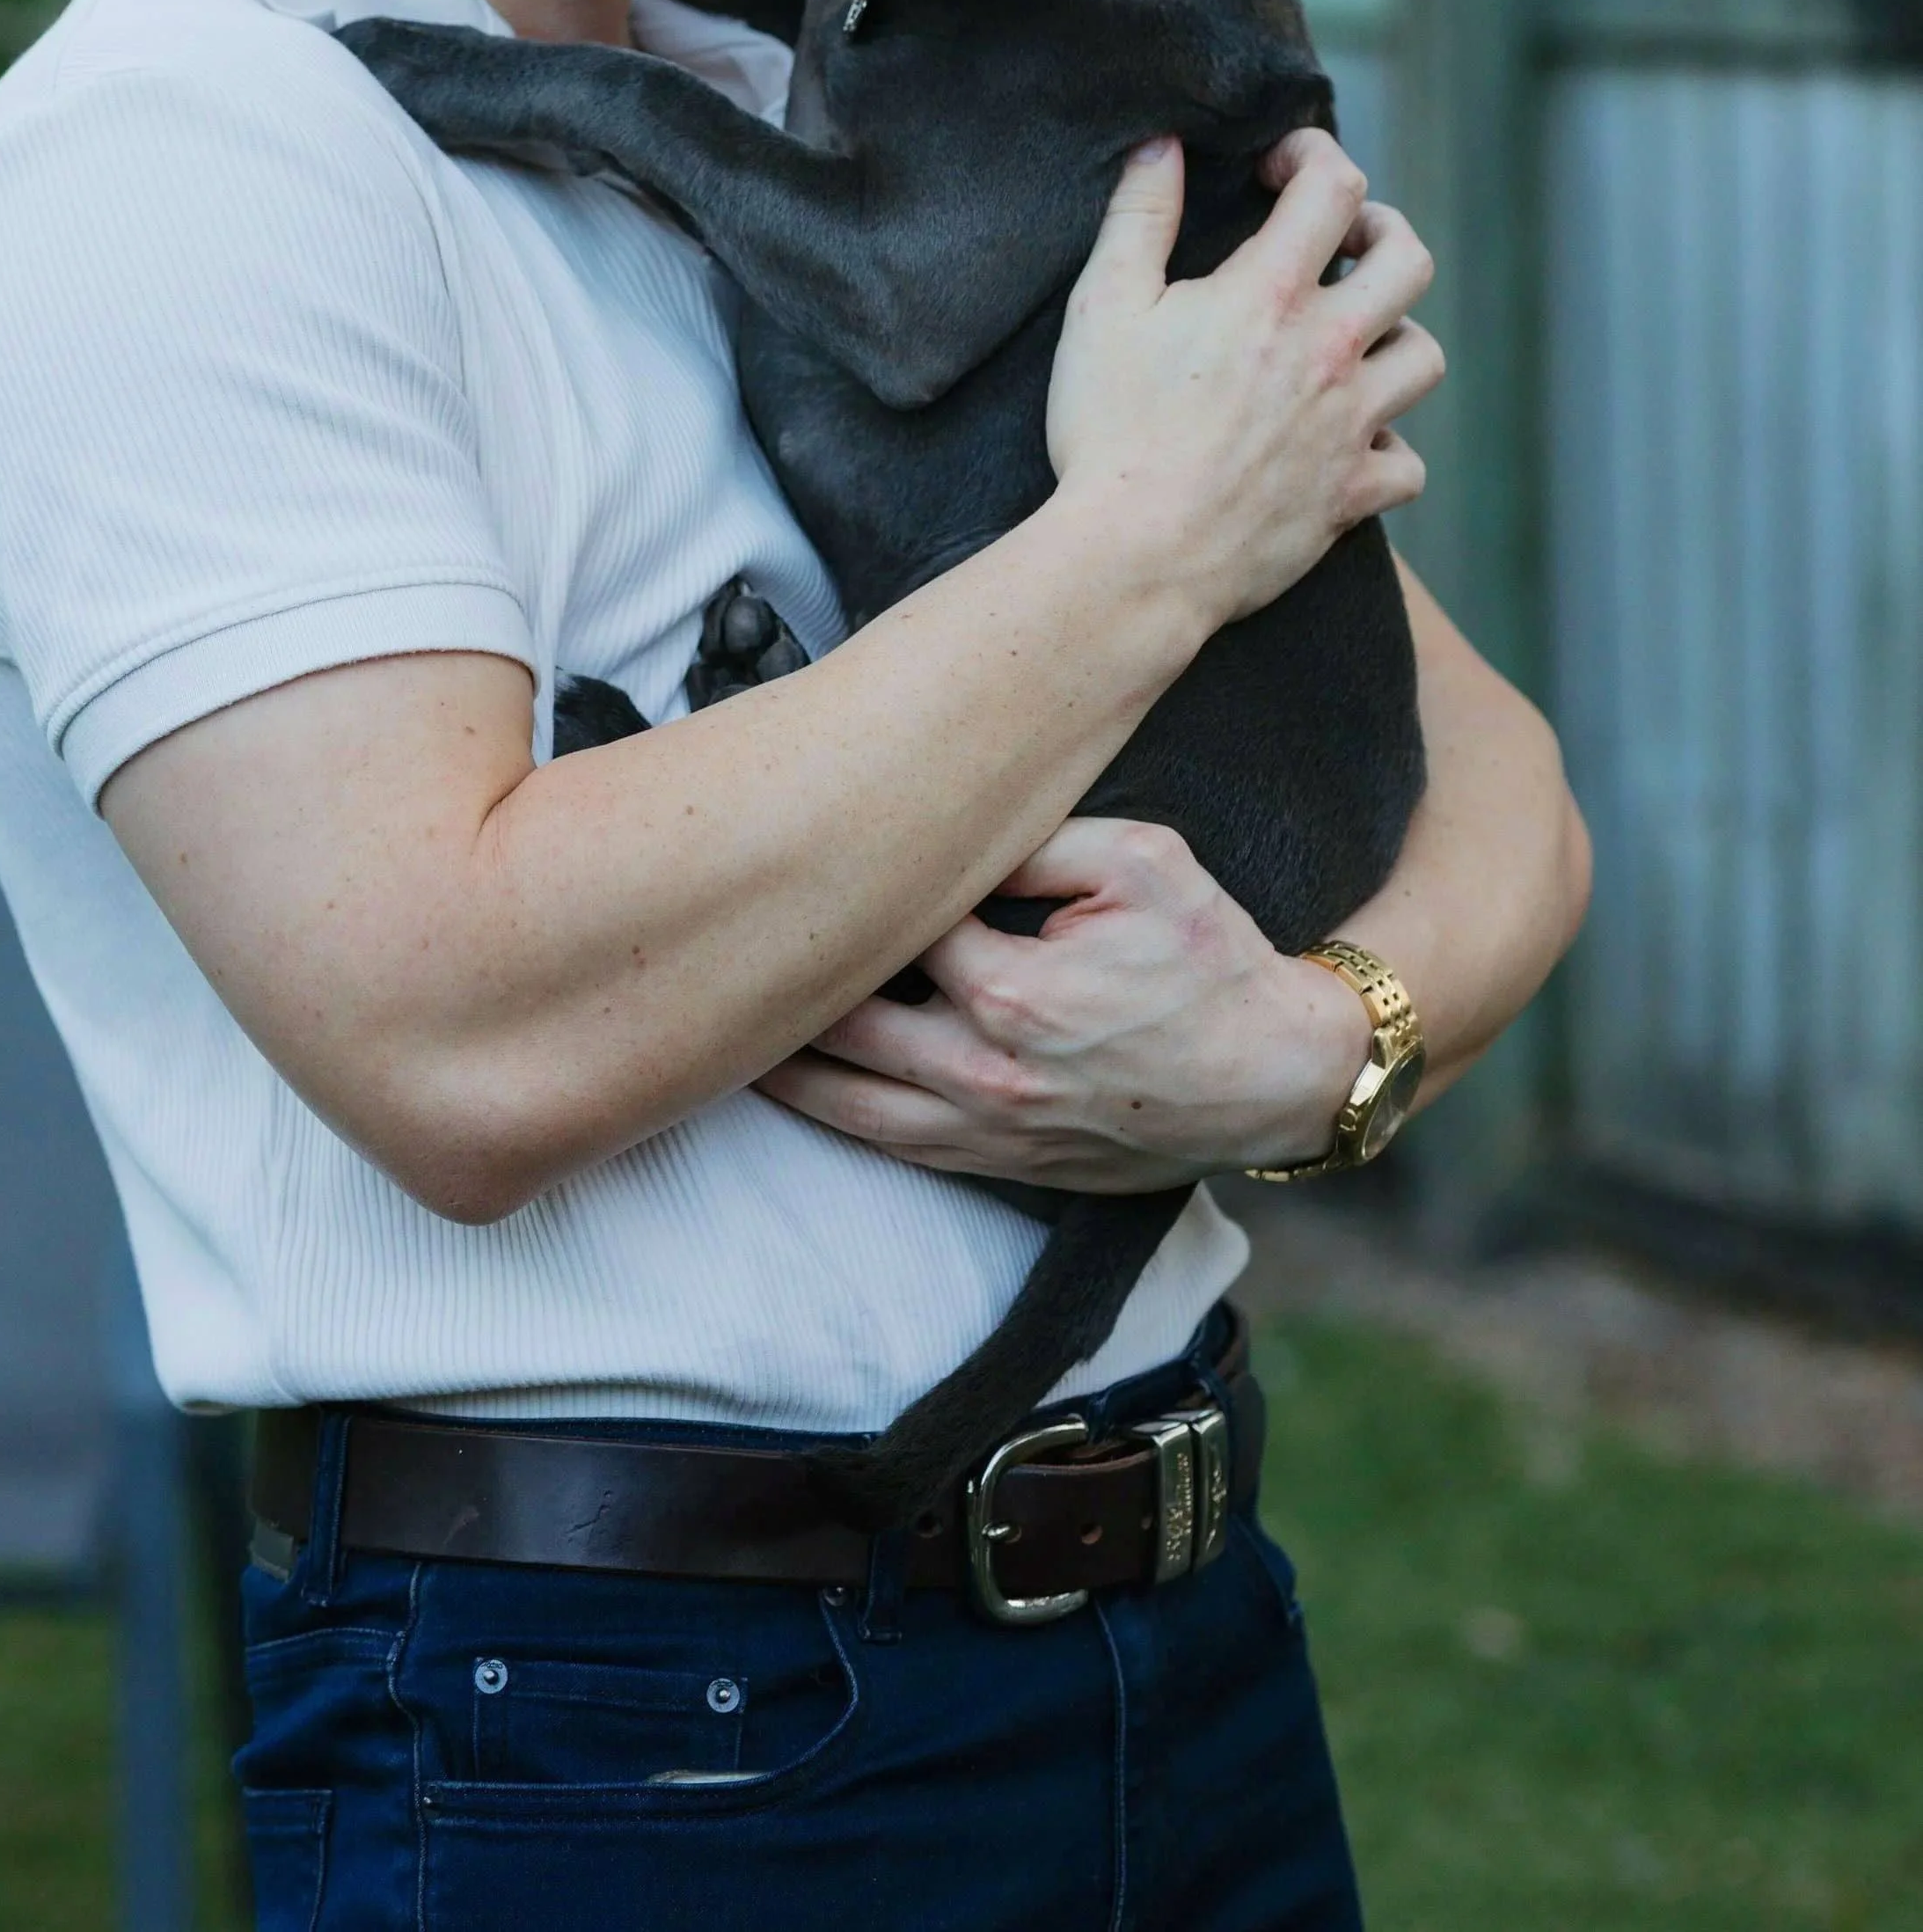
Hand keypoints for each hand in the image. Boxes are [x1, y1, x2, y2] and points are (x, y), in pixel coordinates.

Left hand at [754, 815, 1372, 1190]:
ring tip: (713, 1022)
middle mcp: (982, 1070)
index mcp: (1009, 988)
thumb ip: (1038, 839)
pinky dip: (827, 1116)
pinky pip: (886, 1147)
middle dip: (779, 979)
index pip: (890, 926)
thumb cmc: (1209, 960)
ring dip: (776, 1065)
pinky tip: (785, 1085)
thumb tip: (949, 823)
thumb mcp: (1143, 861)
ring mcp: (986, 1130)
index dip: (846, 886)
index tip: (798, 847)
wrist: (1274, 1077)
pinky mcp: (999, 1165)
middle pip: (839, 1022)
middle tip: (718, 929)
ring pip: (843, 1103)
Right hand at [1045, 129, 1441, 652]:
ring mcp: (1349, 427)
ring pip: (1424, 357)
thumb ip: (1138, 216)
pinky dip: (1388, 449)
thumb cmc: (1108, 430)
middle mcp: (1327, 353)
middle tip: (1341, 245)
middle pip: (1409, 261)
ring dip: (1393, 337)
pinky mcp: (1350, 496)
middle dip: (1381, 233)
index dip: (1312, 156)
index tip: (1277, 173)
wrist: (1134, 558)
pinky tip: (1350, 442)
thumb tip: (1162, 146)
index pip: (1333, 187)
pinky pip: (1409, 464)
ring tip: (1350, 341)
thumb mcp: (1103, 307)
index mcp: (1270, 295)